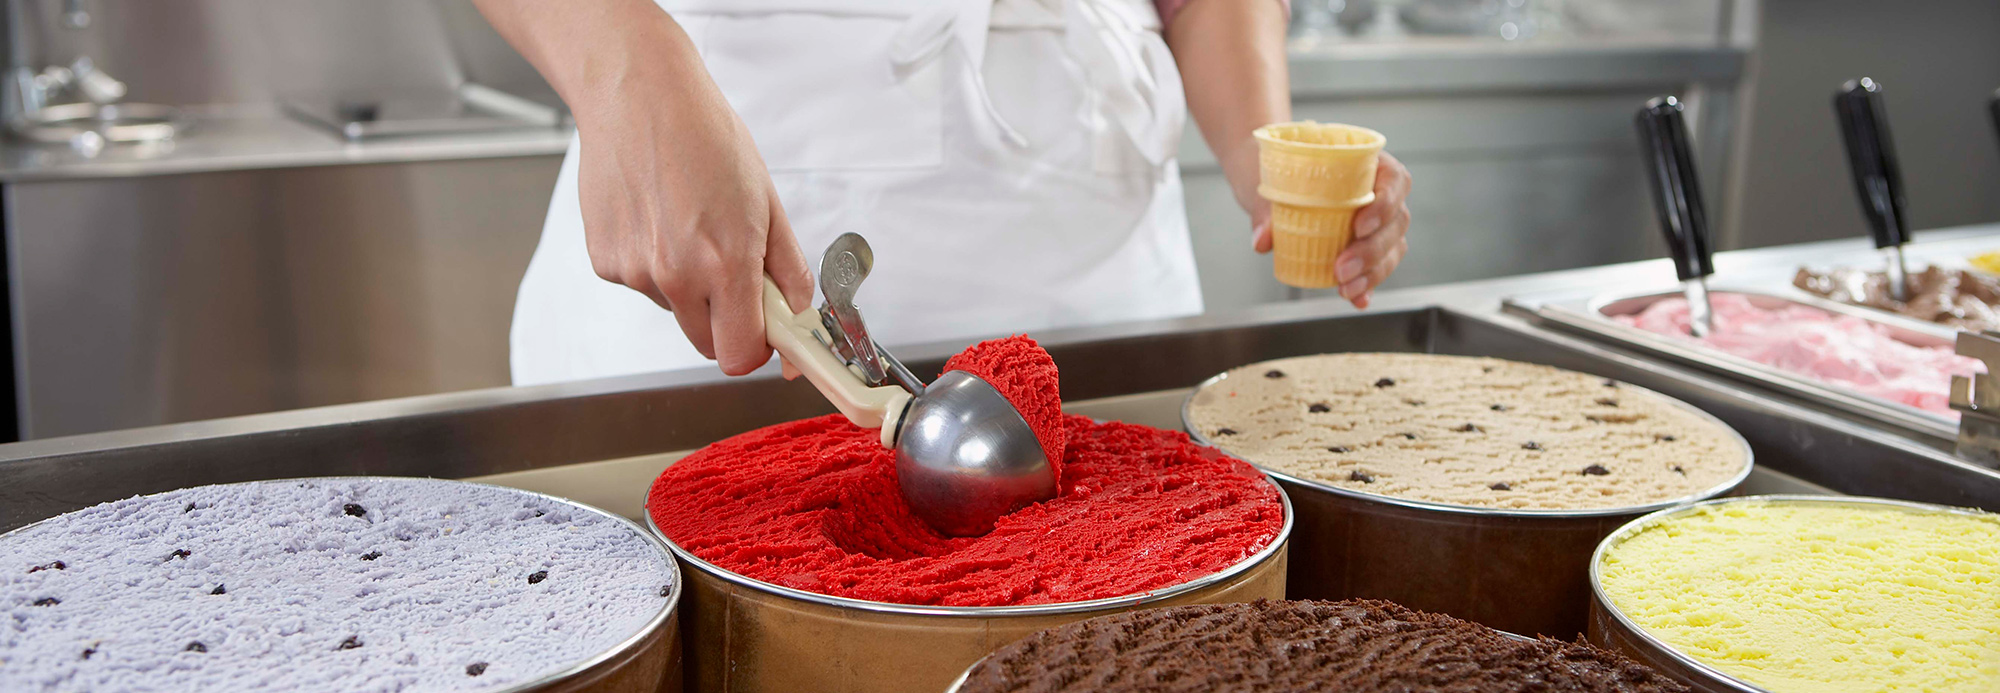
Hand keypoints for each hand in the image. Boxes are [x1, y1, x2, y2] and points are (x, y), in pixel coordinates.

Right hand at [571, 32, 814, 375]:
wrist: (637, 95)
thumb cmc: (705, 136)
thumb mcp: (766, 201)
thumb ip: (787, 270)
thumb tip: (799, 316)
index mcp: (724, 263)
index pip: (741, 356)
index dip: (758, 350)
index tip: (768, 336)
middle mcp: (674, 275)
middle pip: (708, 344)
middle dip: (728, 320)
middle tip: (733, 270)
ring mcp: (635, 271)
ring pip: (676, 310)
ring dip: (689, 286)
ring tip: (689, 223)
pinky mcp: (605, 262)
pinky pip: (643, 284)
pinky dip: (654, 264)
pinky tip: (658, 217)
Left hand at [1252, 151, 1412, 308]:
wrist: (1272, 179)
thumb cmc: (1283, 170)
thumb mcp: (1273, 181)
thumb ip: (1268, 209)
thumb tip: (1262, 241)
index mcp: (1370, 164)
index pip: (1395, 180)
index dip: (1384, 205)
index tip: (1359, 226)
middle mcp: (1382, 192)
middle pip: (1396, 221)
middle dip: (1372, 249)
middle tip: (1342, 268)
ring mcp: (1379, 222)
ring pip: (1392, 247)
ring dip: (1372, 272)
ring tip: (1344, 287)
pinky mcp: (1366, 246)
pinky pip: (1376, 267)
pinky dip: (1368, 285)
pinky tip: (1357, 300)